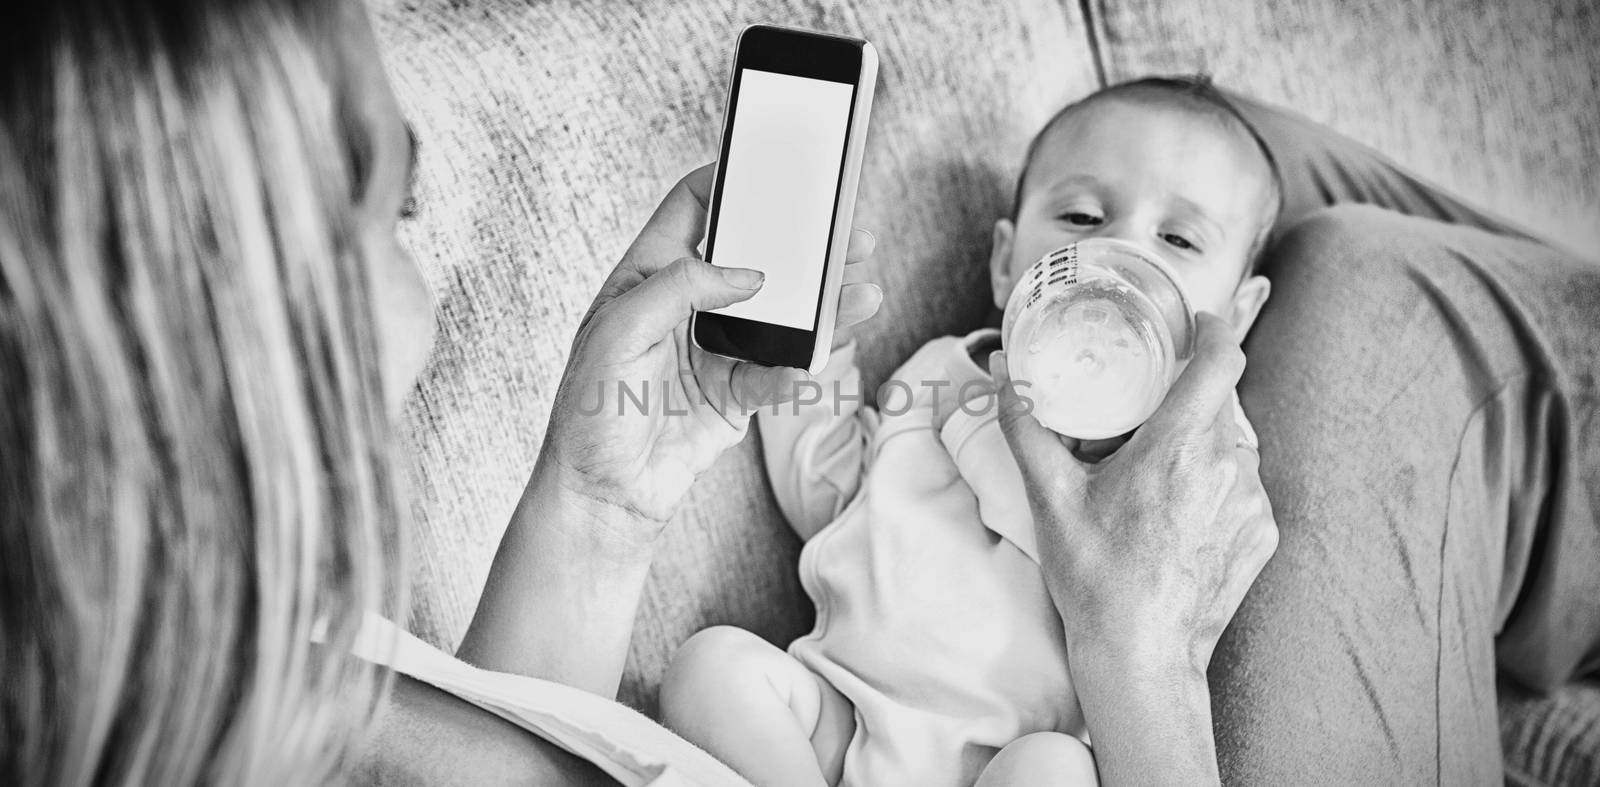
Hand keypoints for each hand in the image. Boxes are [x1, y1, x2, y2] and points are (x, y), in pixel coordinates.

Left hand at [541, 163, 880, 528]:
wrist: (602, 495)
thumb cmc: (589, 411)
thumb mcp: (620, 331)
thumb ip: (680, 287)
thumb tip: (748, 274)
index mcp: (647, 277)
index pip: (690, 209)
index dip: (726, 183)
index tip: (767, 170)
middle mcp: (685, 308)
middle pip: (752, 260)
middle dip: (798, 246)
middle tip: (843, 235)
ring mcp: (713, 352)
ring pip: (778, 317)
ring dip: (820, 306)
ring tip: (859, 293)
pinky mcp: (733, 396)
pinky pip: (778, 373)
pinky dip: (801, 367)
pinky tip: (817, 359)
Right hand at [989, 312, 1277, 673]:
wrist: (1142, 656)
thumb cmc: (1096, 578)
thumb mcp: (1050, 498)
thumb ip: (1027, 428)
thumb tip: (1003, 380)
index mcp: (1178, 448)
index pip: (1221, 362)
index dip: (1212, 330)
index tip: (1194, 323)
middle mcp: (1227, 467)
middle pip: (1218, 405)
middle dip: (1182, 404)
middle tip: (1141, 423)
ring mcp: (1252, 502)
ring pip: (1230, 446)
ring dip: (1197, 448)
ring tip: (1152, 480)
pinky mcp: (1262, 532)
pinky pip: (1241, 486)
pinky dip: (1212, 487)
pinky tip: (1175, 517)